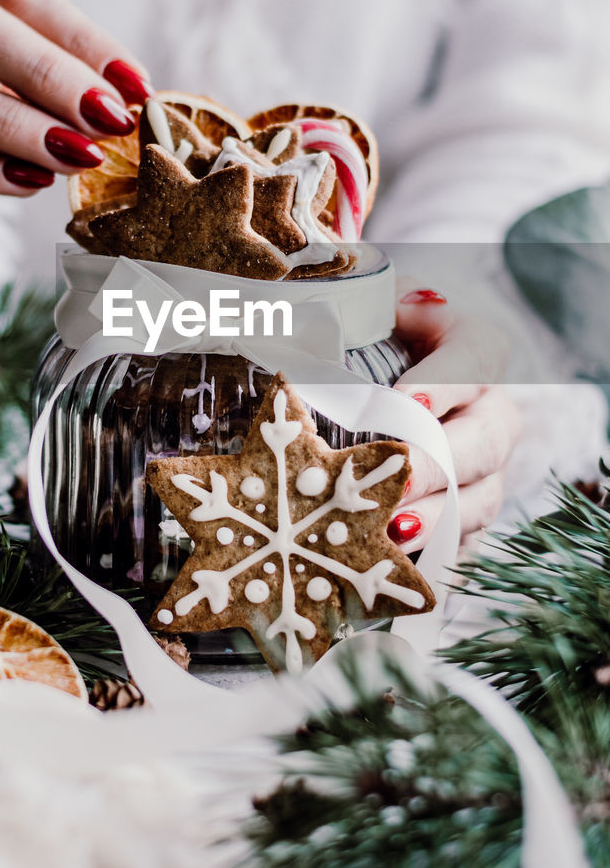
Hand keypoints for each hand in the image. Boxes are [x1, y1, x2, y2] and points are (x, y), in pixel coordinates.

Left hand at [388, 285, 521, 551]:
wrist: (382, 377)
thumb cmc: (375, 334)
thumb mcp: (376, 302)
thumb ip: (375, 301)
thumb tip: (381, 309)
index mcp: (476, 350)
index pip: (474, 361)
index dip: (444, 383)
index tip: (406, 401)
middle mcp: (491, 413)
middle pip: (480, 443)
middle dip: (436, 465)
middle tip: (396, 481)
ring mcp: (485, 471)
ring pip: (477, 500)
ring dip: (436, 519)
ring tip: (393, 532)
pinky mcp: (465, 517)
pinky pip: (462, 543)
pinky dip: (431, 556)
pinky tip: (396, 566)